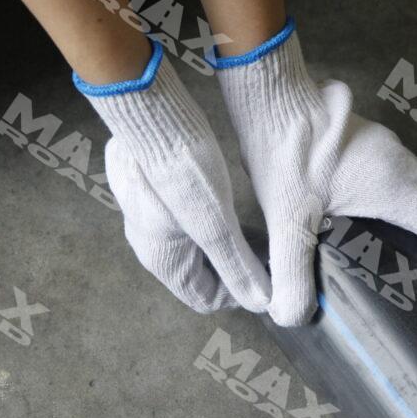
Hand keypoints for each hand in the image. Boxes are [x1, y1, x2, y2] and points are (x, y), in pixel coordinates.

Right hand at [76, 42, 270, 313]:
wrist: (147, 115)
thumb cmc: (181, 169)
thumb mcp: (216, 221)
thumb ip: (237, 264)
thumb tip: (261, 302)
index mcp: (162, 260)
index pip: (204, 299)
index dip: (239, 293)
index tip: (270, 275)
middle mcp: (149, 245)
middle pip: (198, 275)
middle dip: (234, 267)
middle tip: (268, 251)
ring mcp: (146, 218)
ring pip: (192, 247)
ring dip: (223, 244)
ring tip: (255, 229)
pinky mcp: (148, 192)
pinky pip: (183, 221)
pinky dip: (209, 222)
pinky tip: (228, 204)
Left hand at [214, 21, 416, 325]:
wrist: (274, 98)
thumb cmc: (283, 152)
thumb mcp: (285, 218)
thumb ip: (290, 271)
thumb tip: (293, 318)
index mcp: (391, 185)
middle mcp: (400, 165)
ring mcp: (389, 150)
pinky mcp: (373, 144)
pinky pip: (416, 176)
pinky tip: (402, 220)